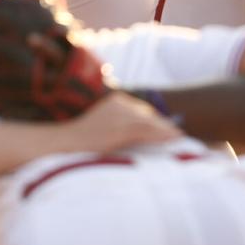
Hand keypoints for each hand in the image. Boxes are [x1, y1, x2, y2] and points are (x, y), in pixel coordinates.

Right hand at [55, 92, 180, 153]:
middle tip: (179, 134)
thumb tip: (141, 133)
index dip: (158, 122)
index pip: (143, 111)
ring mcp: (120, 116)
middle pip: (149, 115)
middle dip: (164, 125)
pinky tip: (174, 138)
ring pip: (150, 123)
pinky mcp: (120, 129)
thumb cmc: (81, 139)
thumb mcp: (103, 126)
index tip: (171, 130)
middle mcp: (120, 104)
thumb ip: (120, 125)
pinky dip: (162, 134)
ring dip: (166, 131)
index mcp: (116, 101)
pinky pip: (146, 131)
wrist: (64, 143)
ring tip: (180, 137)